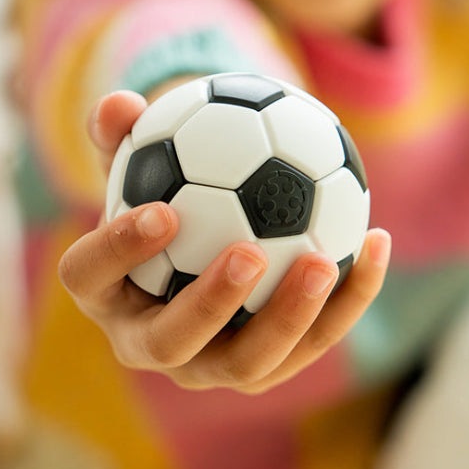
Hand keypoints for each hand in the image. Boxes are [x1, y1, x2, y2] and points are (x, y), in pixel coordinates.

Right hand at [58, 90, 390, 392]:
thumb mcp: (139, 161)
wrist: (200, 249)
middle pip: (173, 341)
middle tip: (251, 252)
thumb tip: (118, 102)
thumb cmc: (162, 197)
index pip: (91, 278)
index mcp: (105, 294)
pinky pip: (313, 341)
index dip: (118, 251)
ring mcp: (211, 366)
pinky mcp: (270, 366)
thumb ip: (123, 133)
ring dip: (290, 316)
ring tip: (324, 260)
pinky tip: (377, 241)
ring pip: (250, 362)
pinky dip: (348, 298)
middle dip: (211, 304)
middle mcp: (151, 344)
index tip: (163, 209)